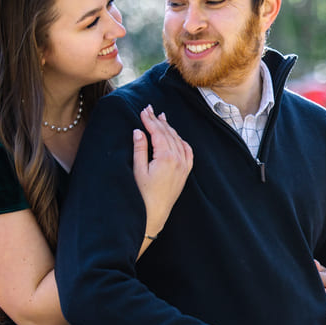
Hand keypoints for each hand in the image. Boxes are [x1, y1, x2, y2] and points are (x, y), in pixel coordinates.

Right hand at [133, 106, 193, 236]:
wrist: (155, 214)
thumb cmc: (143, 194)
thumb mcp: (138, 170)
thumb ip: (140, 149)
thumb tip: (139, 131)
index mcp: (166, 157)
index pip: (157, 132)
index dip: (150, 121)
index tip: (143, 110)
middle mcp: (178, 160)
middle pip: (168, 134)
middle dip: (158, 121)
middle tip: (150, 109)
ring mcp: (184, 166)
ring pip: (178, 140)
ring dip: (169, 128)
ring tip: (161, 118)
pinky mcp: (185, 173)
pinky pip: (187, 152)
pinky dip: (181, 141)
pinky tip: (176, 136)